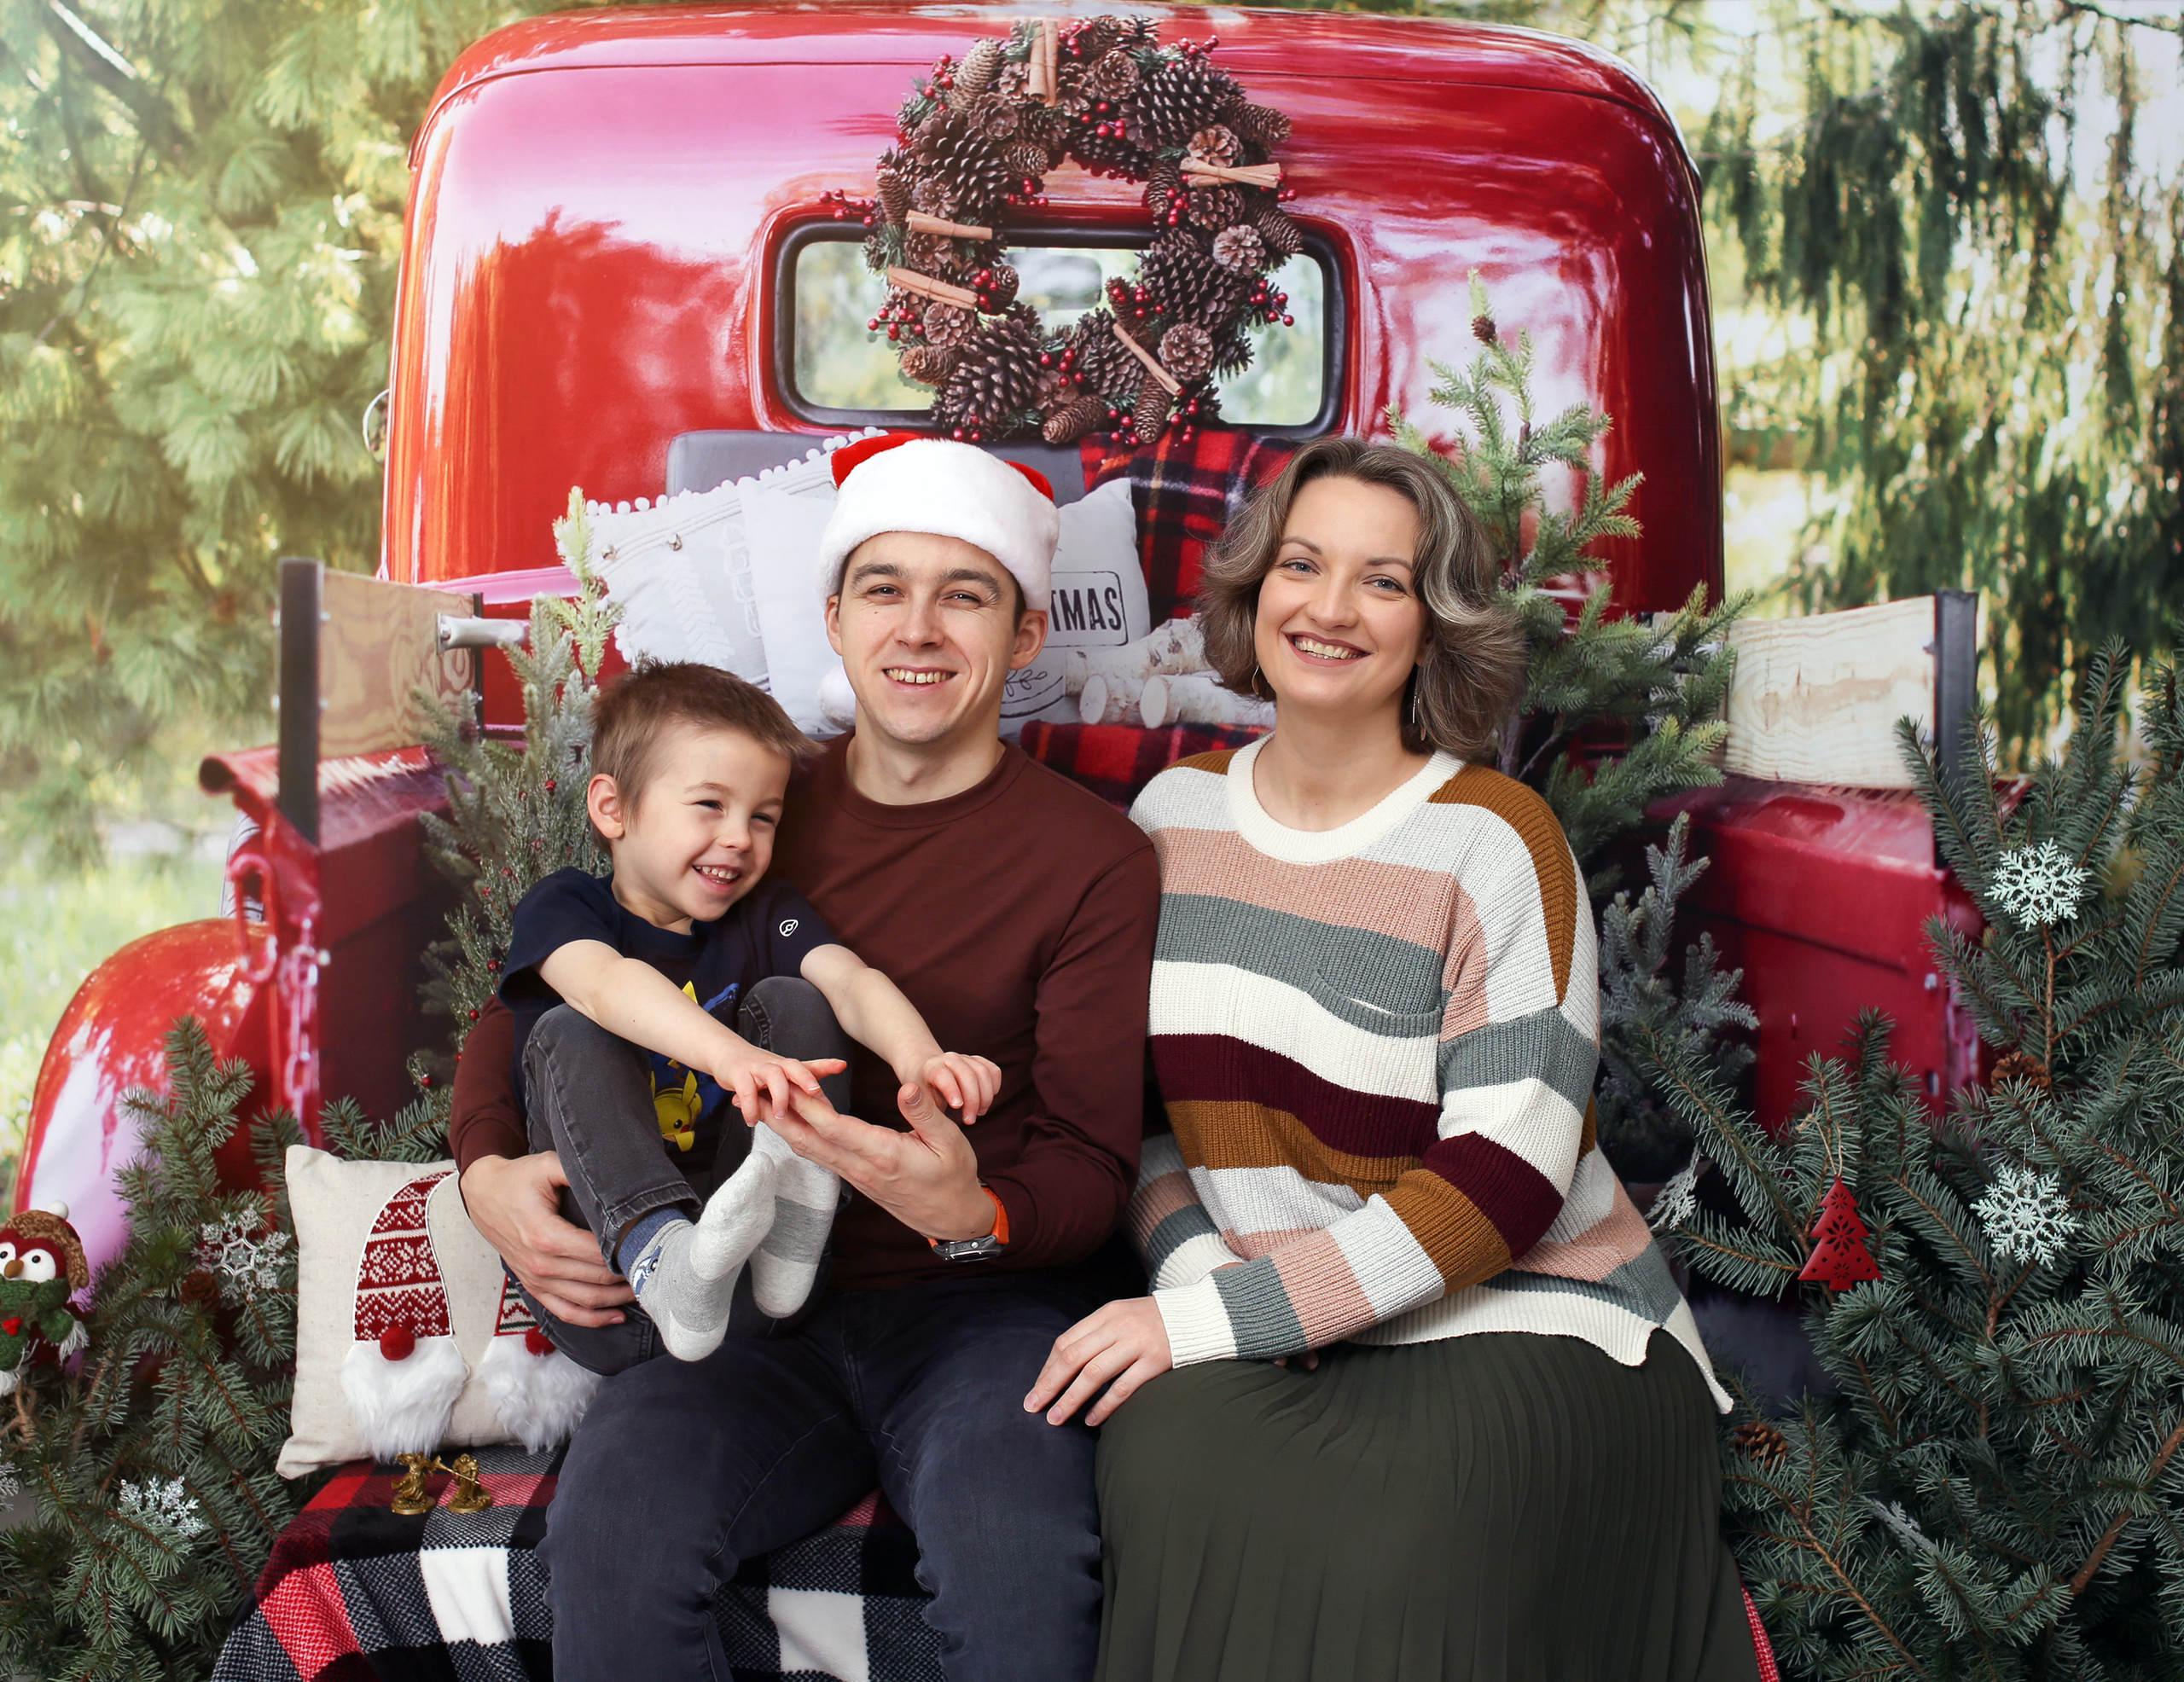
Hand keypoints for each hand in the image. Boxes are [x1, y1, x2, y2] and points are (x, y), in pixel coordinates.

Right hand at [459, 1153, 632, 1325]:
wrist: (484, 1195)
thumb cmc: (518, 1179)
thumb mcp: (546, 1164)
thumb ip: (576, 1171)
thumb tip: (611, 1178)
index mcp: (545, 1235)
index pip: (597, 1253)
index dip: (625, 1253)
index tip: (649, 1248)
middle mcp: (540, 1264)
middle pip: (596, 1280)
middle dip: (628, 1277)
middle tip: (654, 1269)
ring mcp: (536, 1279)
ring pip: (585, 1302)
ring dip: (616, 1301)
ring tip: (643, 1290)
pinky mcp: (533, 1287)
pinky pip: (564, 1312)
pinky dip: (591, 1319)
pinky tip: (615, 1316)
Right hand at [711, 1043, 847, 1126]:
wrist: (728, 1055)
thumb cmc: (759, 1070)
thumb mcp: (782, 1078)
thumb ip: (799, 1090)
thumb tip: (824, 1104)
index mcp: (789, 1068)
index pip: (811, 1065)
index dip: (826, 1065)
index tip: (841, 1066)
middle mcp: (776, 1065)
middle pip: (794, 1066)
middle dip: (805, 1078)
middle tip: (814, 1092)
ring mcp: (758, 1068)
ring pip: (773, 1075)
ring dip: (778, 1096)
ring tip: (780, 1115)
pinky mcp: (739, 1074)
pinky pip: (746, 1090)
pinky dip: (750, 1107)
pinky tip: (752, 1120)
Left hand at [763, 1081, 992, 1241]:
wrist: (952, 1216)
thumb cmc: (954, 1176)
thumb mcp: (951, 1141)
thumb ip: (924, 1114)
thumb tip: (906, 1088)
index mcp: (884, 1154)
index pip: (836, 1128)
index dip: (809, 1106)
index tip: (788, 1083)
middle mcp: (861, 1167)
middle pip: (809, 1141)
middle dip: (780, 1116)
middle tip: (755, 1092)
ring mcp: (856, 1175)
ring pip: (811, 1150)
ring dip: (785, 1126)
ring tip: (764, 1102)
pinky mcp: (856, 1178)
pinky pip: (822, 1155)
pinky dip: (804, 1135)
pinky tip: (796, 1120)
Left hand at [909, 1051, 1001, 1123]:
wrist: (925, 1074)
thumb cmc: (920, 1094)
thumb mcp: (916, 1102)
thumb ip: (919, 1105)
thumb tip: (912, 1101)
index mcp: (931, 1068)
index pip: (943, 1075)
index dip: (951, 1089)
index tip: (958, 1107)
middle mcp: (948, 1059)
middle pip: (967, 1074)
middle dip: (973, 1099)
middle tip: (969, 1120)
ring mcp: (964, 1058)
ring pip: (983, 1072)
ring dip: (985, 1096)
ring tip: (978, 1113)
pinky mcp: (977, 1061)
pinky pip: (992, 1070)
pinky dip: (994, 1086)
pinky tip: (986, 1101)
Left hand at [1024, 1297, 1171, 1426]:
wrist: (1198, 1315)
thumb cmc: (1153, 1321)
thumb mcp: (1122, 1316)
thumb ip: (1097, 1335)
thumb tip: (1064, 1364)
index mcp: (1106, 1314)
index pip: (1066, 1342)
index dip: (1048, 1368)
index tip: (1037, 1390)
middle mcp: (1118, 1326)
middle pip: (1073, 1357)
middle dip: (1049, 1384)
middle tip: (1033, 1406)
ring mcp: (1137, 1343)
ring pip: (1094, 1373)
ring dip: (1071, 1398)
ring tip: (1056, 1418)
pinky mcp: (1155, 1361)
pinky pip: (1123, 1387)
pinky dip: (1105, 1405)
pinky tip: (1092, 1420)